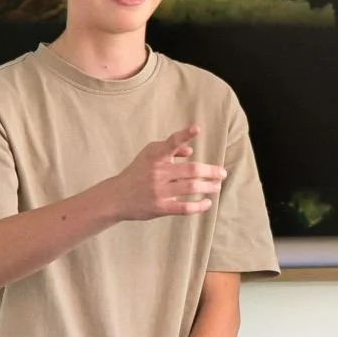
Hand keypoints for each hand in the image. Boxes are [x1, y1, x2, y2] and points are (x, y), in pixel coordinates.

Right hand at [103, 125, 224, 221]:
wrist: (115, 197)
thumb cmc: (136, 173)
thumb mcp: (148, 156)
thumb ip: (170, 151)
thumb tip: (191, 150)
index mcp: (155, 156)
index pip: (171, 143)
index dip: (184, 135)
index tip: (197, 128)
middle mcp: (157, 172)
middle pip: (191, 170)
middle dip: (211, 172)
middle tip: (222, 173)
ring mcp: (159, 191)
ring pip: (191, 188)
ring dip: (208, 187)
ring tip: (217, 187)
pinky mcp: (160, 207)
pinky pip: (184, 207)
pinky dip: (199, 206)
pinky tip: (207, 203)